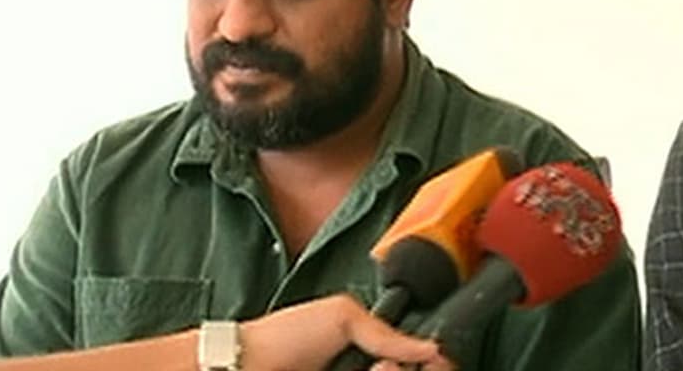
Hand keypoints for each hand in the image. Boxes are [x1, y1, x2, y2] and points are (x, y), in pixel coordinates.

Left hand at [239, 294, 452, 370]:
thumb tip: (431, 346)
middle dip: (403, 369)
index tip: (438, 361)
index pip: (415, 356)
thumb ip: (387, 332)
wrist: (244, 366)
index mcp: (369, 345)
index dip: (432, 359)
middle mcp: (365, 369)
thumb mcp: (342, 317)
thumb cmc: (285, 335)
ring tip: (372, 370)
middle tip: (382, 364)